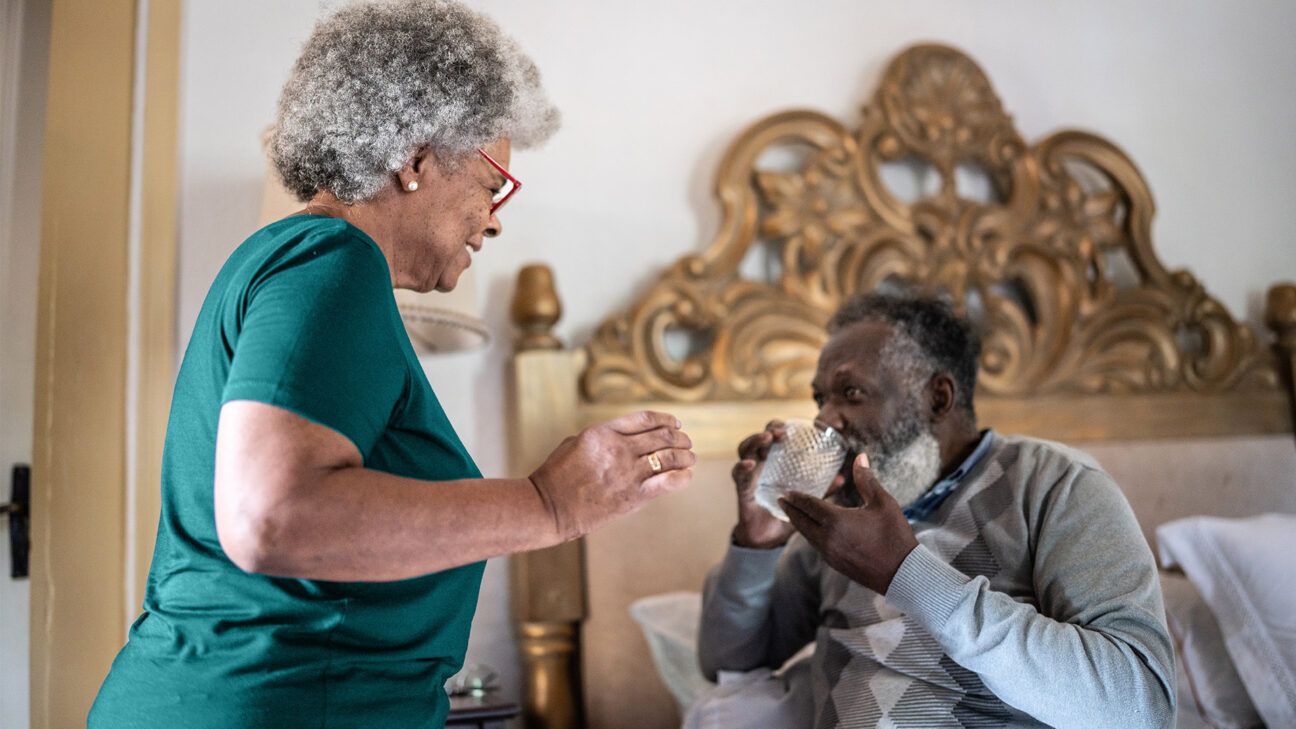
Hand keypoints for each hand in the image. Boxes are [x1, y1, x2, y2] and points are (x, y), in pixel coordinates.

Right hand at [529, 410, 694, 540]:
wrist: (549, 507)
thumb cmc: (556, 476)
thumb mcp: (575, 443)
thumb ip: (602, 437)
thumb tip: (625, 437)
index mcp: (603, 432)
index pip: (645, 419)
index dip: (666, 420)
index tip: (675, 424)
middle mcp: (619, 449)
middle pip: (662, 436)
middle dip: (680, 438)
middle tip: (687, 443)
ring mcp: (628, 472)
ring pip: (669, 457)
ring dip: (685, 456)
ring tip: (690, 458)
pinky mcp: (633, 496)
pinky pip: (668, 482)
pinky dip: (682, 476)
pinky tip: (686, 476)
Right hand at [730, 420, 846, 549]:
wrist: (768, 540)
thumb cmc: (786, 513)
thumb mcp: (806, 499)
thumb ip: (822, 489)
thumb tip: (842, 477)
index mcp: (774, 463)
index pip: (773, 437)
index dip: (778, 427)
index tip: (790, 426)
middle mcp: (760, 465)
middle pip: (759, 439)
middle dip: (768, 430)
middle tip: (779, 431)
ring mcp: (749, 476)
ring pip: (745, 451)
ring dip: (754, 441)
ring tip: (766, 438)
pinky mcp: (742, 491)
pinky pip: (739, 477)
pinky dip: (742, 468)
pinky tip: (750, 464)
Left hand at [779, 453, 918, 593]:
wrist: (903, 574)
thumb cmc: (895, 535)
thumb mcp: (883, 503)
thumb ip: (866, 480)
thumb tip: (860, 457)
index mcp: (836, 521)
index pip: (809, 505)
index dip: (797, 497)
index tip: (786, 492)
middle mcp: (827, 538)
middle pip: (801, 522)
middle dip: (790, 510)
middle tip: (780, 501)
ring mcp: (830, 554)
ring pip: (807, 536)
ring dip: (798, 524)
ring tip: (793, 515)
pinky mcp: (836, 564)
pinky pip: (817, 546)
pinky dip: (810, 536)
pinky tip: (812, 532)